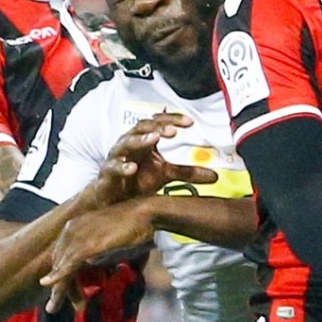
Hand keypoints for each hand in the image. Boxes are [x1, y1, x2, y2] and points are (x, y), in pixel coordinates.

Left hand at [40, 199, 152, 312]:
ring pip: (62, 263)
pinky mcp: (88, 243)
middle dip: (59, 280)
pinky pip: (69, 263)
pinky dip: (60, 276)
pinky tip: (52, 284)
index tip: (67, 287)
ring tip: (53, 304)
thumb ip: (97, 251)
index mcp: (77, 224)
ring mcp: (80, 234)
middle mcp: (74, 227)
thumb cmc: (135, 226)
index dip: (62, 270)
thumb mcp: (110, 240)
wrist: (148, 213)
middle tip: (56, 301)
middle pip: (59, 258)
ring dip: (58, 286)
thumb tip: (89, 262)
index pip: (62, 251)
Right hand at [87, 113, 216, 206]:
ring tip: (154, 139)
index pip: (159, 123)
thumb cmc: (137, 181)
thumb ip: (188, 173)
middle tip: (173, 131)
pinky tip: (132, 168)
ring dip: (140, 140)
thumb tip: (215, 176)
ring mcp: (117, 157)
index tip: (190, 122)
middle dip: (158, 127)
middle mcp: (130, 143)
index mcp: (145, 140)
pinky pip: (113, 167)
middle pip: (142, 127)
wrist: (113, 201)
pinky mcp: (107, 174)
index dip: (172, 120)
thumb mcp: (165, 175)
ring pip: (126, 143)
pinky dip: (122, 166)